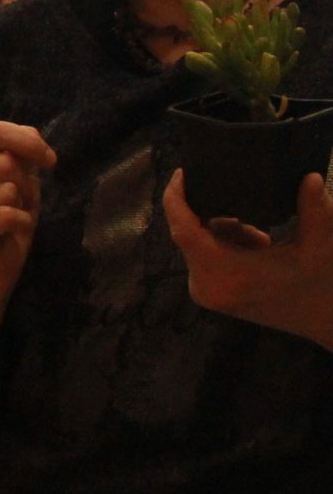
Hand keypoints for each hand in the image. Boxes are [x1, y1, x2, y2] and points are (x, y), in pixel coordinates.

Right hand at [0, 121, 55, 296]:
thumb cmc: (9, 214)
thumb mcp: (22, 176)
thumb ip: (23, 151)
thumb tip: (33, 136)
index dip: (28, 142)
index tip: (50, 161)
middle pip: (5, 163)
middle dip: (24, 184)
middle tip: (15, 202)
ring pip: (7, 190)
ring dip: (20, 206)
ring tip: (8, 217)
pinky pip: (7, 215)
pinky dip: (20, 224)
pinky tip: (8, 231)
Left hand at [162, 170, 332, 348]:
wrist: (324, 320)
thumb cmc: (321, 281)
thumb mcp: (320, 244)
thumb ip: (314, 209)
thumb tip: (312, 177)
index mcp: (226, 273)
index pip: (183, 230)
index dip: (175, 200)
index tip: (182, 174)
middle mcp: (206, 286)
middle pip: (190, 235)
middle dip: (215, 215)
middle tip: (251, 213)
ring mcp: (204, 293)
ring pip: (198, 245)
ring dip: (224, 232)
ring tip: (264, 238)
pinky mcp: (209, 295)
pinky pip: (203, 258)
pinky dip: (223, 245)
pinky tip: (258, 246)